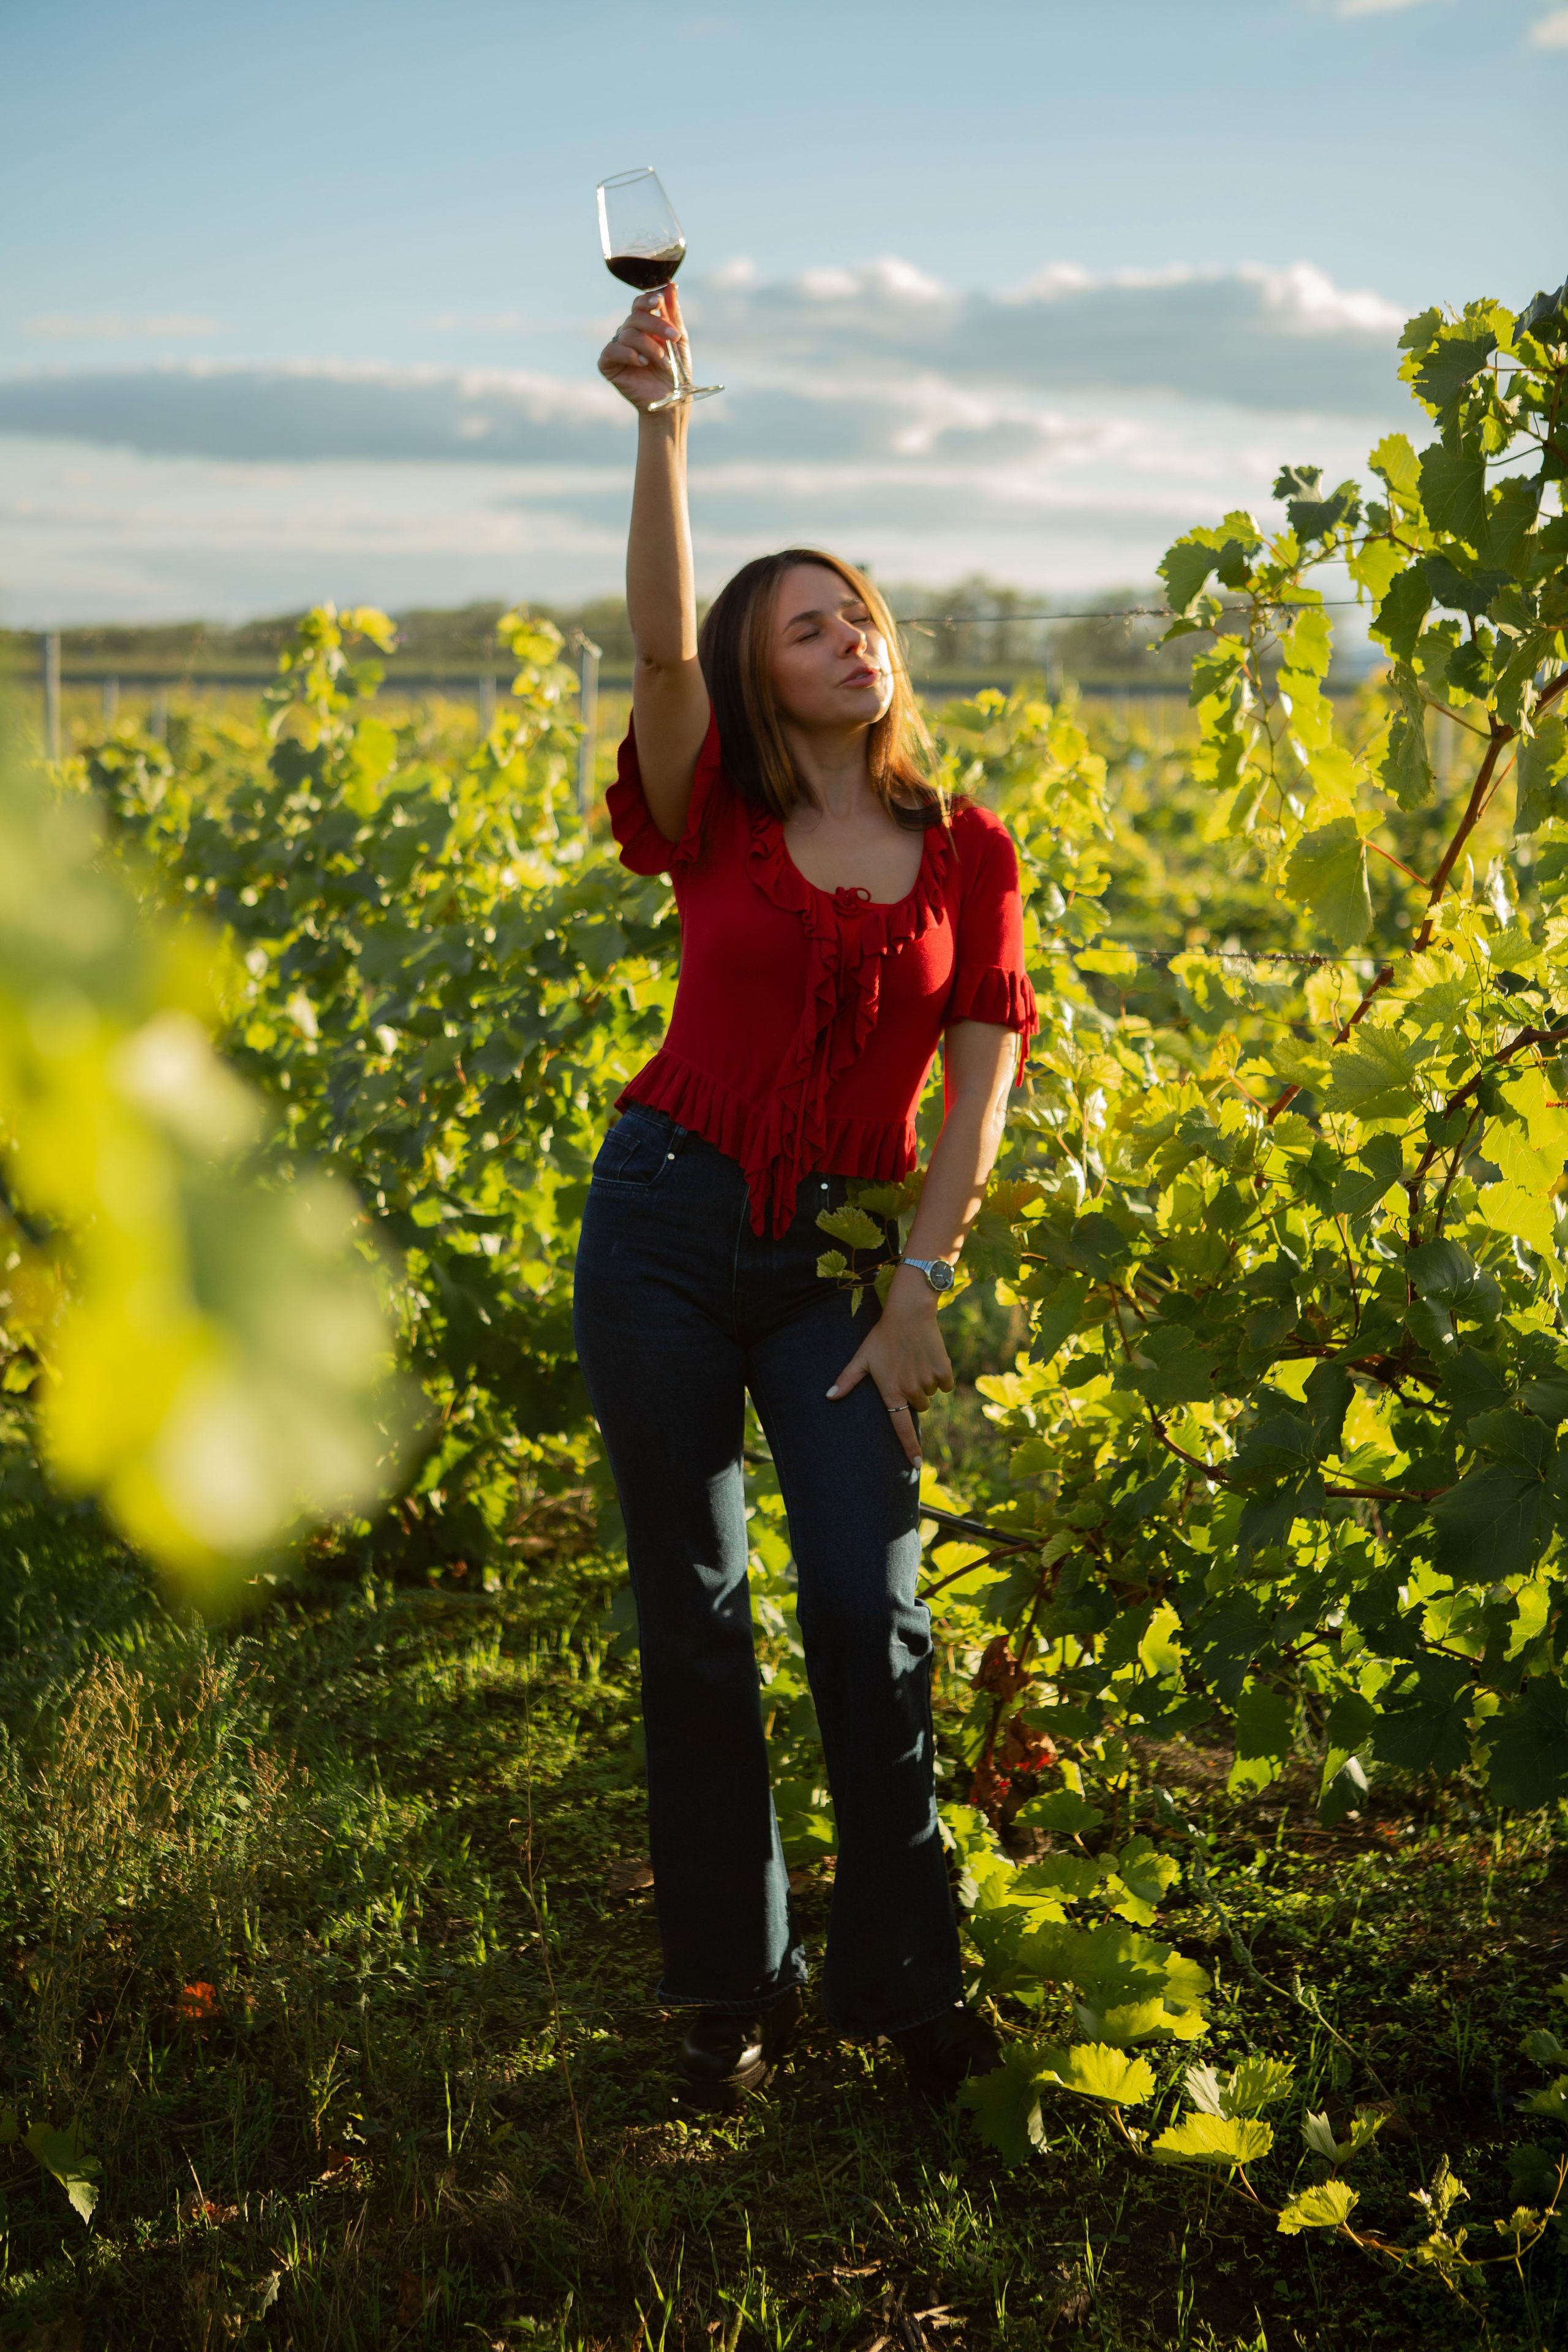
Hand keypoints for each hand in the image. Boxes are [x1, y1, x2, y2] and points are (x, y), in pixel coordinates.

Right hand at [599, 286, 686, 411]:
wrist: (671, 399)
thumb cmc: (676, 371)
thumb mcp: (678, 339)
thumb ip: (672, 313)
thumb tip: (671, 285)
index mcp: (643, 325)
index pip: (639, 304)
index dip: (648, 300)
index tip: (659, 302)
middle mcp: (628, 333)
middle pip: (635, 317)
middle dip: (656, 325)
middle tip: (674, 337)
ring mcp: (617, 348)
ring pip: (628, 334)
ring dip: (650, 346)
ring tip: (664, 362)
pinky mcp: (607, 364)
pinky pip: (612, 350)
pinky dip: (629, 354)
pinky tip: (643, 363)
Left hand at [825, 1268, 953, 1466]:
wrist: (908, 1314)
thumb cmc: (882, 1336)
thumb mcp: (862, 1358)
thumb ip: (847, 1380)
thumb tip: (829, 1397)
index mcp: (891, 1391)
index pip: (901, 1428)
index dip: (909, 1448)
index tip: (916, 1466)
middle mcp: (911, 1390)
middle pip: (918, 1407)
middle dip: (913, 1395)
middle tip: (904, 1371)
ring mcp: (928, 1381)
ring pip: (930, 1394)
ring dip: (925, 1383)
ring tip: (914, 1361)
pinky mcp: (944, 1371)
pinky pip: (945, 1384)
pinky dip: (940, 1375)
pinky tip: (929, 1358)